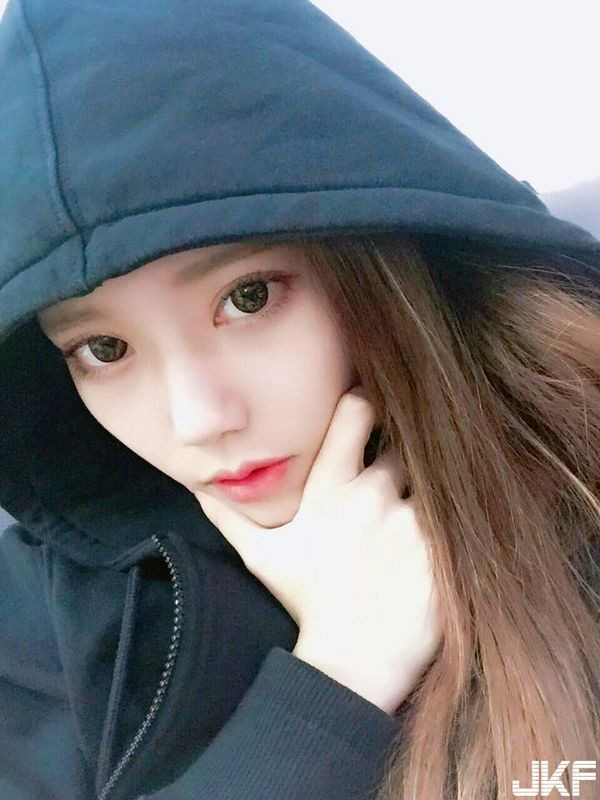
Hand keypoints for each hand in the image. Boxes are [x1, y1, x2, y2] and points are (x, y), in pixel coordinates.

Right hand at [195, 385, 440, 711]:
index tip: (371, 409)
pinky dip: (452, 519)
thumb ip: (230, 514)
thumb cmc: (307, 603)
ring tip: (414, 516)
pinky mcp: (445, 551)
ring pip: (434, 479)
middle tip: (393, 482)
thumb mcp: (262, 557)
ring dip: (426, 491)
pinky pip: (458, 516)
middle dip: (399, 458)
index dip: (367, 403)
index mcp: (331, 490)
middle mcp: (373, 497)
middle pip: (403, 446)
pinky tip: (441, 536)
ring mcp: (413, 525)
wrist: (352, 664)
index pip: (356, 412)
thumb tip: (194, 483)